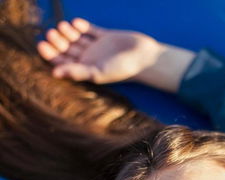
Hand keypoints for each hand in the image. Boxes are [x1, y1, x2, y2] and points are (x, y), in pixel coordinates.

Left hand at [37, 18, 195, 92]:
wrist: (144, 57)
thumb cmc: (122, 69)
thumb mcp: (97, 72)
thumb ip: (76, 72)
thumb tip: (54, 74)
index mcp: (86, 70)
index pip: (63, 63)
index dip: (51, 54)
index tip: (42, 44)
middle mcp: (90, 59)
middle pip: (67, 49)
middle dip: (58, 40)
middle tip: (52, 32)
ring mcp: (97, 47)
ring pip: (76, 38)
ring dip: (68, 32)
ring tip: (64, 26)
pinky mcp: (105, 36)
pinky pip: (90, 30)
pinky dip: (82, 26)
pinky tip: (77, 23)